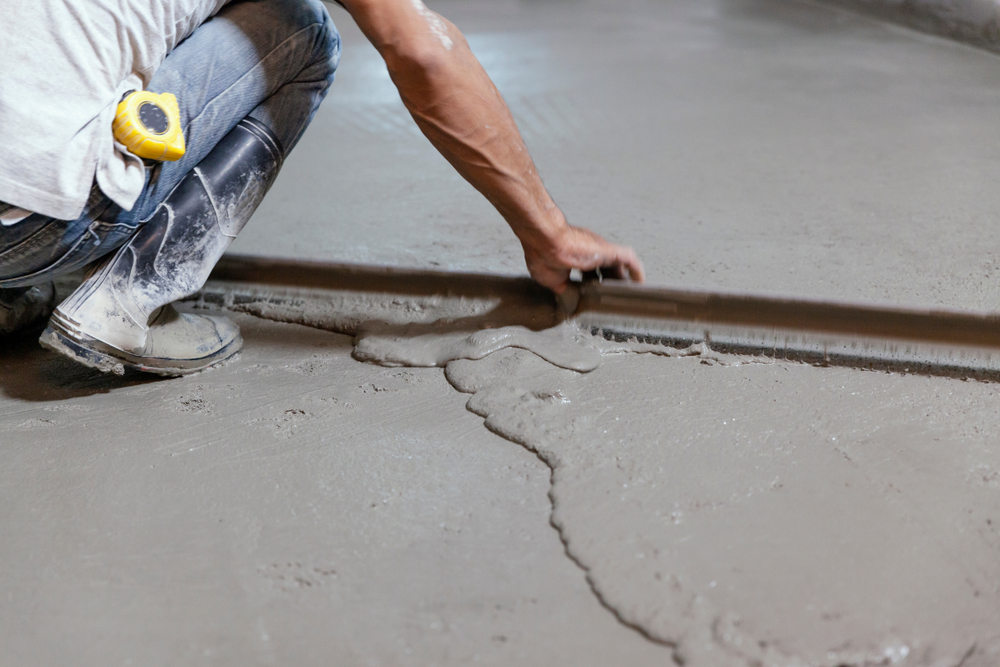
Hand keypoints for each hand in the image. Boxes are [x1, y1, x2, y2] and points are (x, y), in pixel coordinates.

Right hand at [522, 224, 644, 293]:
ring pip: (620, 265)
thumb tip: (568, 303)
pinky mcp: (609, 251)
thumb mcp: (552, 280)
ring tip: (628, 295)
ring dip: (624, 280)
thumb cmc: (543, 254)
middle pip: (607, 269)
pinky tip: (640, 283)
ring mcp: (601, 251)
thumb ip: (563, 289)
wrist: (546, 241)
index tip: (596, 295)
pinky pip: (630, 260)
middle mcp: (591, 251)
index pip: (591, 271)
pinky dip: (636, 271)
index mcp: (576, 256)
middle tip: (614, 298)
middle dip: (611, 283)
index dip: (595, 283)